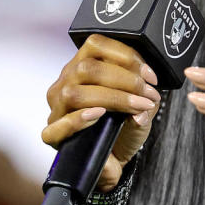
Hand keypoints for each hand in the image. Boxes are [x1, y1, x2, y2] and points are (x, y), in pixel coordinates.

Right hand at [42, 34, 161, 191]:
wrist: (116, 159)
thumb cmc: (125, 128)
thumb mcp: (143, 106)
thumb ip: (146, 97)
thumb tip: (146, 97)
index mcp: (83, 68)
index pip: (96, 45)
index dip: (126, 56)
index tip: (151, 76)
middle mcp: (66, 83)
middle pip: (87, 68)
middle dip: (125, 80)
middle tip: (149, 95)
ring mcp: (57, 109)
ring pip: (74, 93)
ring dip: (112, 98)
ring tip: (137, 107)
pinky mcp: (53, 135)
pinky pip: (57, 125)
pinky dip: (79, 119)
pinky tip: (99, 115)